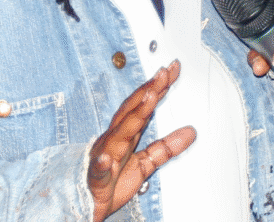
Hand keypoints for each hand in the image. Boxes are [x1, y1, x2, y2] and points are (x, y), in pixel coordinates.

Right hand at [88, 60, 194, 221]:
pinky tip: (106, 158)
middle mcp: (114, 139)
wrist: (83, 204)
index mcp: (125, 134)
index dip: (157, 86)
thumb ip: (165, 148)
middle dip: (149, 90)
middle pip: (132, 110)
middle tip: (165, 72)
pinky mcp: (96, 179)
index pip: (142, 105)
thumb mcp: (144, 164)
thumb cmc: (109, 182)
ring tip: (149, 97)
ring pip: (119, 133)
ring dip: (134, 115)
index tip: (173, 69)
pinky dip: (102, 164)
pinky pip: (98, 170)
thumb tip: (190, 132)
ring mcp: (104, 156)